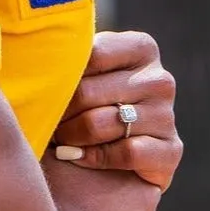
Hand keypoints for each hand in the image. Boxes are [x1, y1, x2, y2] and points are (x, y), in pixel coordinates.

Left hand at [52, 30, 180, 190]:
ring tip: (63, 143)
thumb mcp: (72, 77)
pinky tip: (84, 159)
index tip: (45, 94)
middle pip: (87, 92)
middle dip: (58, 115)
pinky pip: (127, 152)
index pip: (87, 54)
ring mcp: (167, 115)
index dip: (57, 80)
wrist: (97, 170)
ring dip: (72, 140)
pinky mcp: (171, 151)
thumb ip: (63, 58)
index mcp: (140, 48)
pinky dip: (97, 159)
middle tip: (48, 126)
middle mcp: (159, 79)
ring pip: (102, 123)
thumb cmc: (77, 112)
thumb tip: (38, 40)